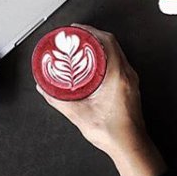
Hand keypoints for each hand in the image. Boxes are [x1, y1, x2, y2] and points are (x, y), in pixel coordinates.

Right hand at [37, 24, 165, 175]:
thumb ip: (58, 100)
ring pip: (116, 53)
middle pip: (112, 44)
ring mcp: (131, 80)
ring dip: (99, 47)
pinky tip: (93, 65)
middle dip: (93, 36)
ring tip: (82, 48)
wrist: (130, 145)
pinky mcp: (130, 87)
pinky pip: (118, 63)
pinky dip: (105, 58)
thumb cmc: (113, 133)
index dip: (91, 31)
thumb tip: (45, 89)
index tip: (77, 29)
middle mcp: (127, 75)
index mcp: (117, 76)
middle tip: (76, 37)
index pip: (107, 42)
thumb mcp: (78, 114)